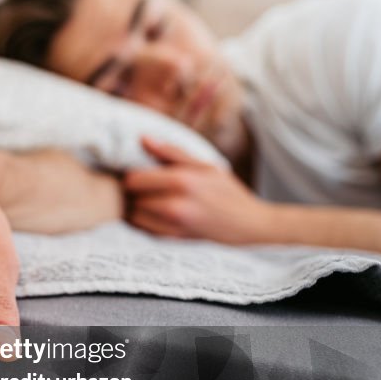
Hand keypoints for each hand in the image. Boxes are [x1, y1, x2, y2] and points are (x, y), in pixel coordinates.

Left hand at [123, 137, 270, 243]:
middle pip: (131, 197)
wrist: (249, 224)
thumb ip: (171, 153)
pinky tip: (158, 216)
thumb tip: (143, 139)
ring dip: (137, 209)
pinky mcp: (173, 240)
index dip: (133, 175)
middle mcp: (175, 205)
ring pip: (134, 216)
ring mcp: (173, 225)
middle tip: (146, 188)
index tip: (140, 174)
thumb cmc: (227, 192)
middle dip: (134, 192)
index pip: (133, 179)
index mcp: (182, 180)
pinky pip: (144, 230)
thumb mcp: (205, 165)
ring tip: (152, 202)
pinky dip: (145, 223)